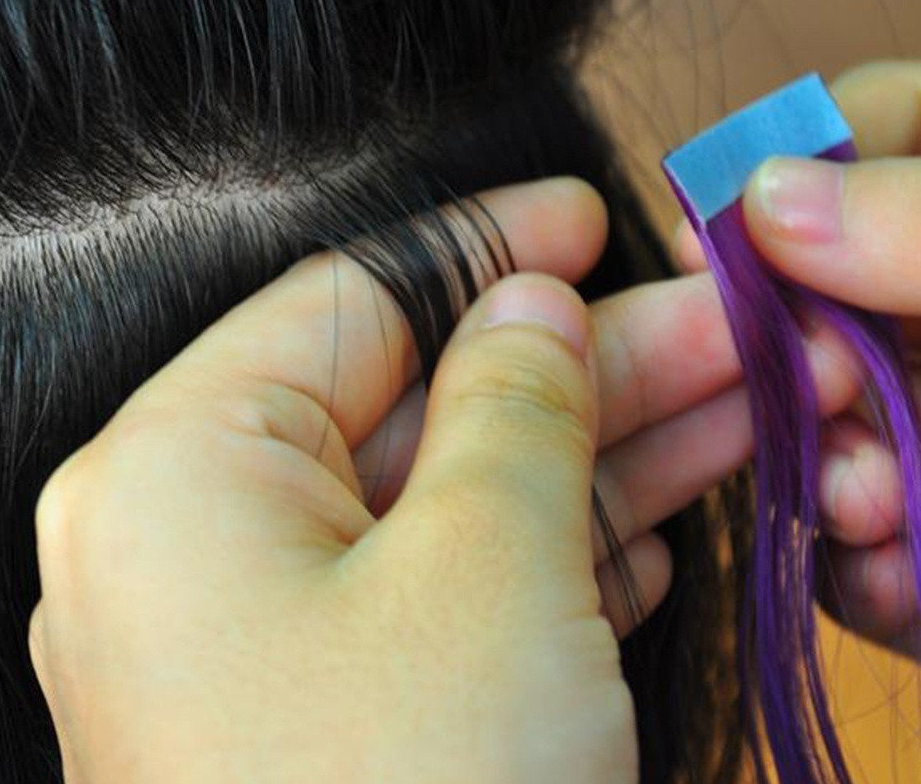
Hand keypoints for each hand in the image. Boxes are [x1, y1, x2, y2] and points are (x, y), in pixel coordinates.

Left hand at [29, 177, 857, 783]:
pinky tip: (652, 522)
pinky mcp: (342, 708)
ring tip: (737, 406)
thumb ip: (513, 402)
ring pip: (458, 496)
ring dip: (600, 455)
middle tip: (722, 327)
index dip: (481, 247)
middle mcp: (207, 543)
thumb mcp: (487, 565)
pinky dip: (558, 552)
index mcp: (183, 473)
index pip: (352, 302)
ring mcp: (274, 633)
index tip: (584, 212)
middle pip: (426, 402)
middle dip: (585, 363)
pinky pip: (456, 587)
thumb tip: (533, 305)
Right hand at [675, 61, 920, 661]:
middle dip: (780, 349)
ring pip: (800, 421)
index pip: (852, 133)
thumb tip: (768, 196)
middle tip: (808, 391)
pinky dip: (863, 567)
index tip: (731, 238)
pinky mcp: (919, 531)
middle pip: (796, 291)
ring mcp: (916, 416)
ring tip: (870, 503)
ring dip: (816, 467)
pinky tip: (908, 580)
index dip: (777, 170)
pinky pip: (845, 538)